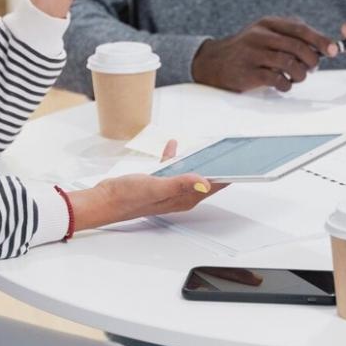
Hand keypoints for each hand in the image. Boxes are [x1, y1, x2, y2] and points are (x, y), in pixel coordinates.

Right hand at [86, 140, 228, 225]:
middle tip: (231, 154)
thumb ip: (180, 184)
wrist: (104, 199)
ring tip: (208, 149)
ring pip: (189, 173)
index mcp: (183, 199)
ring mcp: (168, 189)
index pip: (212, 187)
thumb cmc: (127, 197)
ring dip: (197, 161)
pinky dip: (174, 157)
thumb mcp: (156, 187)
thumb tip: (204, 181)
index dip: (227, 177)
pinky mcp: (157, 182)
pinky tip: (172, 146)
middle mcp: (178, 195)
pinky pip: (171, 168)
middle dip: (218, 168)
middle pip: (204, 180)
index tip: (240, 166)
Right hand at [191, 17, 338, 92]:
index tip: (333, 50)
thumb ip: (290, 35)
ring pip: (290, 64)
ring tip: (297, 77)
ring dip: (301, 74)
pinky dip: (286, 84)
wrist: (213, 62)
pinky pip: (277, 79)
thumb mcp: (265, 34)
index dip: (320, 40)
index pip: (300, 29)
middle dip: (312, 61)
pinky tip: (284, 84)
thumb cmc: (247, 50)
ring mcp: (252, 54)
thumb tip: (322, 46)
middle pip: (298, 47)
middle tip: (312, 69)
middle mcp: (260, 35)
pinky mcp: (248, 73)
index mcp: (267, 23)